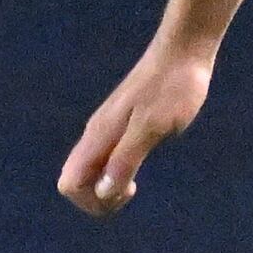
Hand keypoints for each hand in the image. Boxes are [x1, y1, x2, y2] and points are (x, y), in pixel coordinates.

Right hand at [58, 43, 212, 215]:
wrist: (183, 52)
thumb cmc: (173, 87)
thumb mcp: (152, 127)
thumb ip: (126, 159)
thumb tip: (103, 192)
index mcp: (99, 136)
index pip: (69, 184)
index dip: (92, 200)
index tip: (127, 190)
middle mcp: (96, 134)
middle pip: (75, 182)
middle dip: (98, 198)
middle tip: (132, 189)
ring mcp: (108, 129)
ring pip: (90, 171)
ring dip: (108, 186)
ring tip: (136, 181)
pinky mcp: (122, 124)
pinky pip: (105, 159)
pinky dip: (118, 172)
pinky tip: (141, 160)